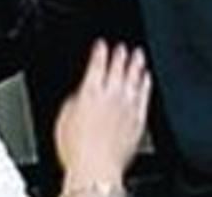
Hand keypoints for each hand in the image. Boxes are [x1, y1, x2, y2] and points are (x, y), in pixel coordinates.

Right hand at [55, 41, 151, 189]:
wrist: (96, 167)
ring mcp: (127, 105)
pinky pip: (145, 94)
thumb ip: (75, 101)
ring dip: (136, 63)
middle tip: (123, 46)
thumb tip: (80, 95)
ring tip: (138, 54)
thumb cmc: (77, 149)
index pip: (97, 64)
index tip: (102, 44)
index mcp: (90, 92)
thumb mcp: (64, 120)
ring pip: (134, 77)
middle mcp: (111, 94)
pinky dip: (146, 83)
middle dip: (120, 53)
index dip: (100, 51)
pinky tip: (147, 77)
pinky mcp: (139, 117)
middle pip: (118, 67)